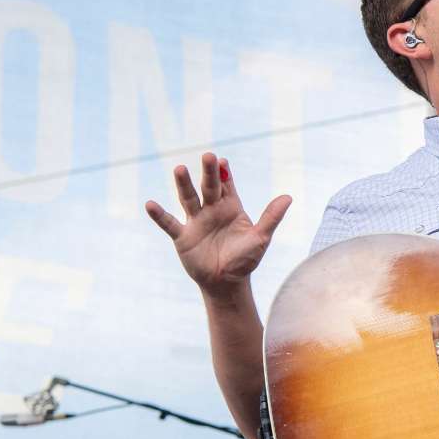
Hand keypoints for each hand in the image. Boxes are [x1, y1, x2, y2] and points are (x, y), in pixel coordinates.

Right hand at [145, 152, 290, 293]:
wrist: (227, 283)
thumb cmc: (245, 259)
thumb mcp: (261, 238)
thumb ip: (272, 217)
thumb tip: (288, 197)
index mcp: (231, 208)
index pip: (227, 185)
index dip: (225, 173)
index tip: (223, 160)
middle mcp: (212, 211)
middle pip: (209, 187)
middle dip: (208, 173)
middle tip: (208, 156)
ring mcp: (196, 222)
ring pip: (188, 199)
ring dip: (184, 185)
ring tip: (179, 169)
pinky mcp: (183, 237)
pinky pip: (169, 223)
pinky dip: (159, 215)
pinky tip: (150, 204)